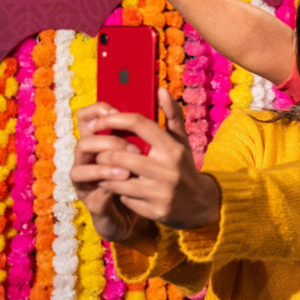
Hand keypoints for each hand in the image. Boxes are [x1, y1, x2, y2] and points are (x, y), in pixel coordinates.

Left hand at [78, 101, 219, 230]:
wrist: (201, 205)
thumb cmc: (184, 167)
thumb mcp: (181, 141)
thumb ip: (171, 115)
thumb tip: (160, 89)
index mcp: (172, 148)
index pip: (138, 123)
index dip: (114, 119)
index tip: (98, 121)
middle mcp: (167, 169)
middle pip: (119, 154)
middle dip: (104, 153)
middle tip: (100, 152)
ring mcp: (160, 191)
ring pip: (116, 178)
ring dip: (106, 173)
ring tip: (106, 169)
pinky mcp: (154, 210)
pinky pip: (123, 198)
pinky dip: (118, 192)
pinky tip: (121, 188)